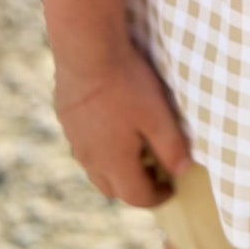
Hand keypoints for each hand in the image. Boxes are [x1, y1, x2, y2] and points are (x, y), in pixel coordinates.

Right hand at [52, 38, 193, 207]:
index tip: (171, 189)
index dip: (157, 198)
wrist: (86, 50)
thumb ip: (172, 147)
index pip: (136, 196)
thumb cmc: (126, 84)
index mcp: (114, 163)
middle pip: (112, 189)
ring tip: (134, 149)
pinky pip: (84, 146)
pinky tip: (112, 124)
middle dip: (134, 188)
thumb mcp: (158, 115)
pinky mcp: (67, 119)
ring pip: (95, 168)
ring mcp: (74, 139)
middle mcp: (90, 158)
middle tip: (154, 172)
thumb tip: (182, 171)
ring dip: (115, 168)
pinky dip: (100, 148)